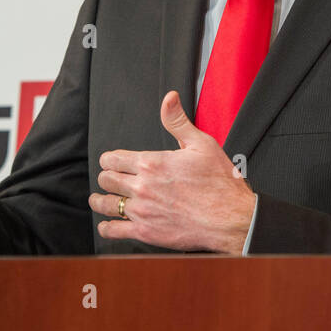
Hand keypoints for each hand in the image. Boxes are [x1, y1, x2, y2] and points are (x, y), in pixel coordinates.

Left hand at [89, 91, 256, 253]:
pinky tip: (108, 225)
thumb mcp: (201, 144)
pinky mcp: (146, 232)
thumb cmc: (220, 182)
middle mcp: (142, 186)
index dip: (110, 159)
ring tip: (100, 199)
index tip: (112, 161)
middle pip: (106, 180)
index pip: (113, 158)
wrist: (230, 218)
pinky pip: (114, 231)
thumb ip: (177, 121)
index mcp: (152, 163)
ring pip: (105, 204)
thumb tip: (168, 98)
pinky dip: (107, 227)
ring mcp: (142, 211)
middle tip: (110, 179)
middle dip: (106, 177)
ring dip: (100, 200)